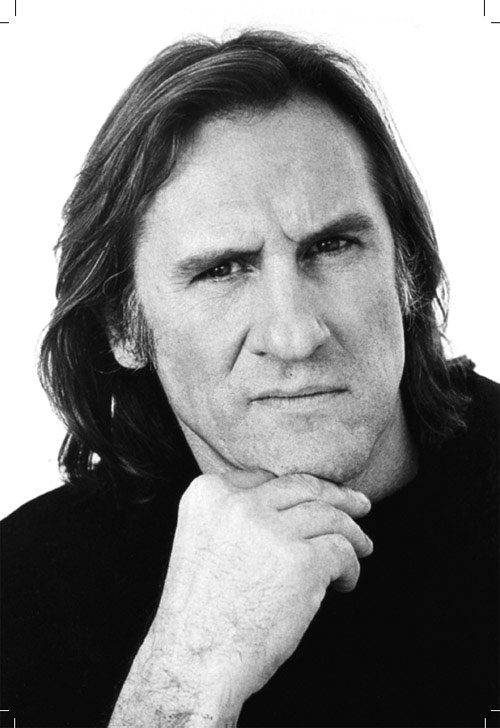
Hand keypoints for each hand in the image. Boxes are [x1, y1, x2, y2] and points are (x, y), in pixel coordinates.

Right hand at [110, 472, 372, 726]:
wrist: (194, 664)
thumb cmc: (200, 616)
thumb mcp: (201, 544)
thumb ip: (234, 519)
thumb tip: (290, 510)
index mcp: (207, 494)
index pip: (265, 479)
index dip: (297, 490)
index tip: (316, 498)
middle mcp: (237, 503)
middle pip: (301, 487)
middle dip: (336, 496)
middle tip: (359, 506)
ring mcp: (270, 530)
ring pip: (328, 515)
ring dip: (352, 533)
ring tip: (362, 548)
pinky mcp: (301, 560)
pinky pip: (341, 550)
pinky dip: (350, 567)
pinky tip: (346, 583)